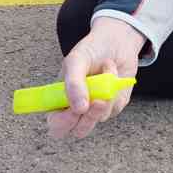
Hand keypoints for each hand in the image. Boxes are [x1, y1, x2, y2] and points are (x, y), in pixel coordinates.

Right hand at [47, 18, 145, 141]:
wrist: (116, 41)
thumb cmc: (91, 50)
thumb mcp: (76, 60)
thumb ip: (72, 83)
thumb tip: (79, 108)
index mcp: (60, 99)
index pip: (56, 124)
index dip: (63, 122)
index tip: (76, 109)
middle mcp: (77, 108)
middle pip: (78, 131)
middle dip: (88, 118)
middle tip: (97, 100)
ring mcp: (96, 109)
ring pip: (99, 118)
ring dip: (105, 93)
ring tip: (106, 68)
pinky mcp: (113, 106)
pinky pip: (114, 108)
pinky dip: (115, 88)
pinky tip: (112, 73)